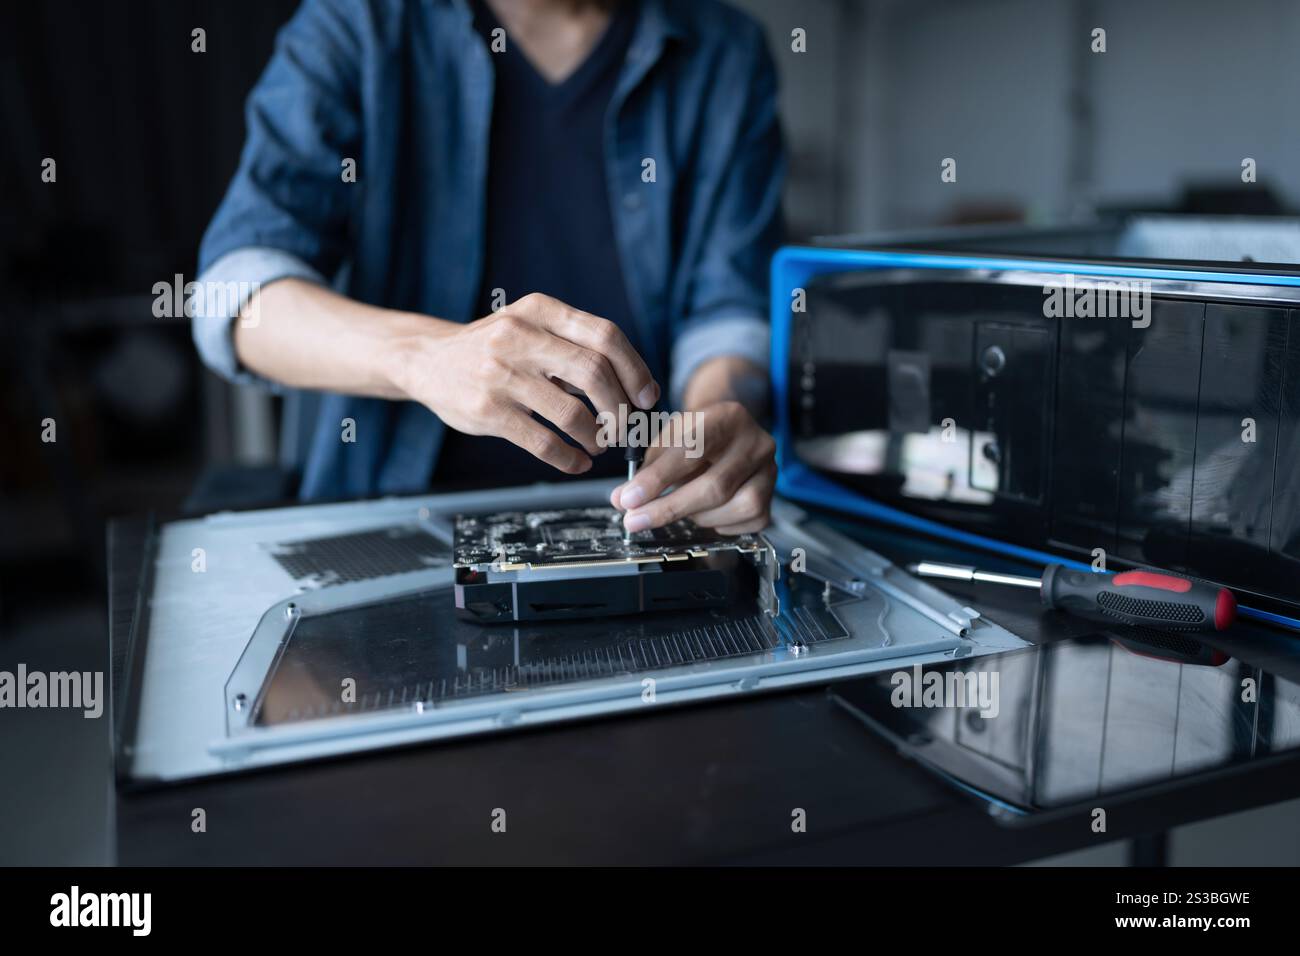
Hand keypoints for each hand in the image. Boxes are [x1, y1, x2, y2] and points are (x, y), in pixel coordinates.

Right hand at [396, 293, 658, 473]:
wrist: (427, 359)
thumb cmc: (492, 346)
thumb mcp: (531, 325)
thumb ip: (574, 343)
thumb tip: (634, 384)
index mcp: (540, 310)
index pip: (605, 335)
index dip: (635, 369)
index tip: (647, 397)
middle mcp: (520, 337)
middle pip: (594, 373)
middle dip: (620, 408)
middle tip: (626, 428)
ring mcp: (500, 374)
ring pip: (572, 412)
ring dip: (597, 437)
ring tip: (599, 445)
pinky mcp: (487, 410)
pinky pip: (542, 441)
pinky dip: (568, 458)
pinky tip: (576, 462)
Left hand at [609, 400, 775, 533]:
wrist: (730, 432)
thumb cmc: (697, 435)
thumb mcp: (669, 438)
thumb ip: (647, 467)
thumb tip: (622, 500)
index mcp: (728, 417)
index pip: (692, 450)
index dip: (658, 479)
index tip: (629, 499)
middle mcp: (756, 442)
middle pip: (714, 486)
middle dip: (668, 508)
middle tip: (634, 520)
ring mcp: (770, 471)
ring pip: (733, 507)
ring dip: (696, 516)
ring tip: (680, 507)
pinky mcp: (772, 496)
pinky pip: (747, 522)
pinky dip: (719, 524)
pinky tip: (705, 513)